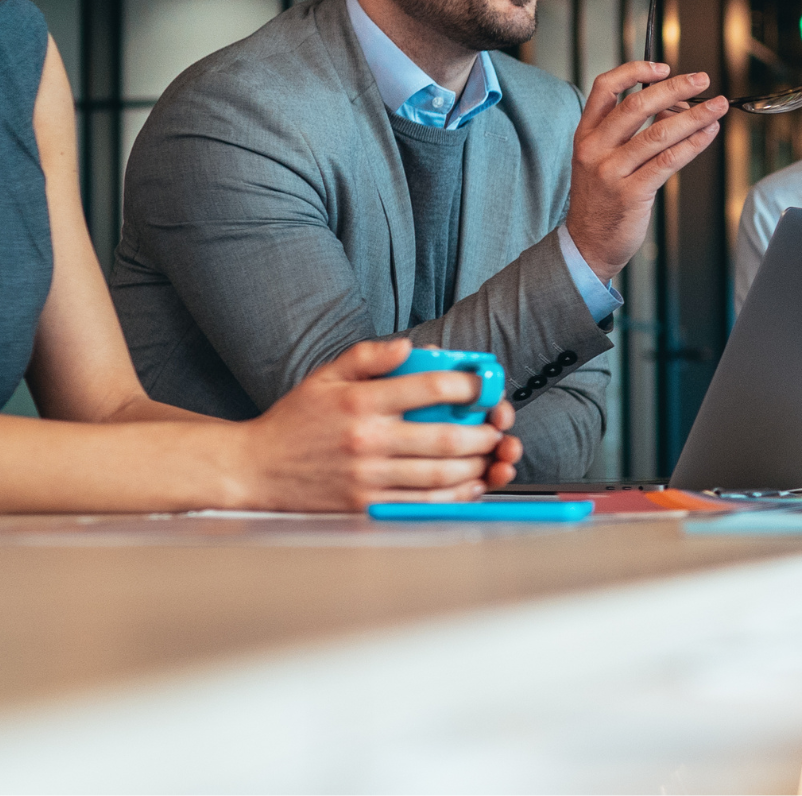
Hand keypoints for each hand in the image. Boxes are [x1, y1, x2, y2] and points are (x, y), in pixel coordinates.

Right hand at [234, 338, 520, 510]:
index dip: (470, 386)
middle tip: (496, 428)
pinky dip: (455, 495)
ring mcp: (367, 477)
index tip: (485, 388)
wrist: (254, 469)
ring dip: (476, 465)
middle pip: (446, 437)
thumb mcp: (325, 376)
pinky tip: (469, 483)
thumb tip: (410, 347)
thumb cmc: (295, 421)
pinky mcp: (365, 506)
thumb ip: (368, 356)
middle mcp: (368, 440)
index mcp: (362, 402)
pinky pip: (423, 503)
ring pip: (440, 473)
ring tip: (488, 454)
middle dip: (483, 433)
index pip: (431, 387)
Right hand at [566, 61, 727, 280]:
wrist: (587, 244)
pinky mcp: (631, 193)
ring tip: (717, 107)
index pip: (604, 88)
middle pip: (637, 105)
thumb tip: (671, 106)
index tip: (662, 68)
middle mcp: (595, 149)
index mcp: (586, 135)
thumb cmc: (600, 199)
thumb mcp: (601, 159)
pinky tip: (708, 134)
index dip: (634, 71)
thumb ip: (629, 132)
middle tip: (701, 80)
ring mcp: (612, 172)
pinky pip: (668, 161)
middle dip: (675, 88)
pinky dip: (693, 144)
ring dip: (694, 116)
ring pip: (658, 133)